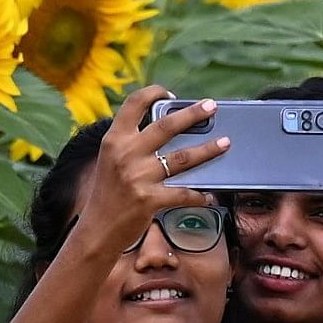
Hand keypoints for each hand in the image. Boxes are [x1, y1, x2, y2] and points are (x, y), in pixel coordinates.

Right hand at [72, 86, 227, 253]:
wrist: (97, 230)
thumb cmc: (108, 195)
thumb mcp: (111, 162)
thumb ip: (131, 144)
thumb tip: (165, 131)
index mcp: (114, 140)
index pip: (133, 104)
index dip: (153, 92)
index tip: (170, 93)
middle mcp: (125, 154)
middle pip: (166, 125)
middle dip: (193, 113)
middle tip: (212, 106)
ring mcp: (138, 176)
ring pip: (182, 157)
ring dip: (208, 150)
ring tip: (225, 143)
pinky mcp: (149, 199)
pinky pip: (183, 193)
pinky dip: (199, 195)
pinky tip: (209, 195)